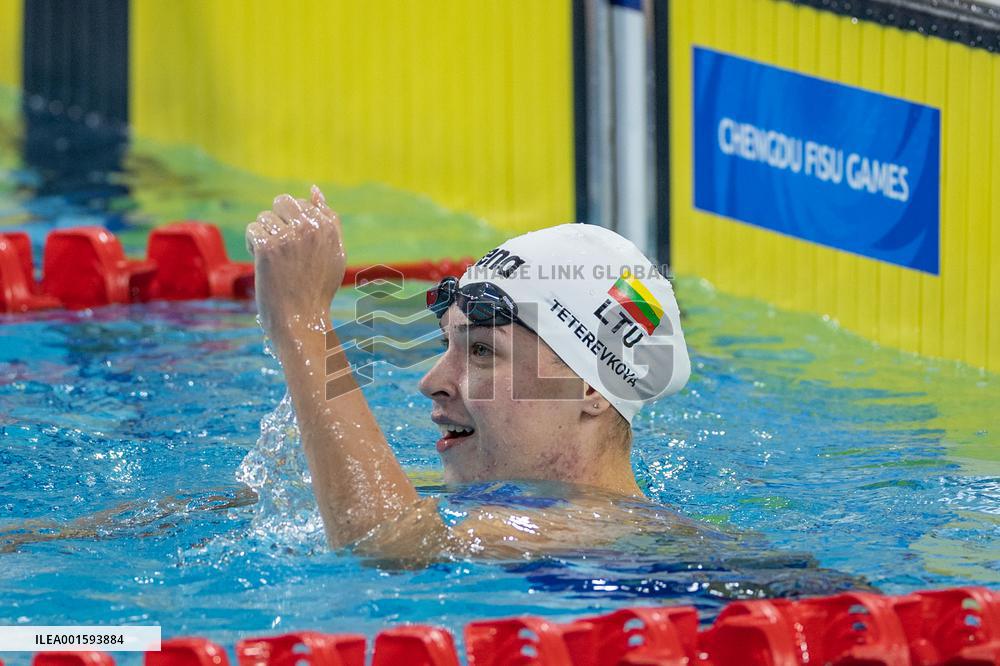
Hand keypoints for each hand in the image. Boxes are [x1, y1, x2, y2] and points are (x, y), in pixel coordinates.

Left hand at [246, 185, 345, 341]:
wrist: (302, 320)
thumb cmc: (317, 289)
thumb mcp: (334, 252)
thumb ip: (328, 219)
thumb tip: (314, 189)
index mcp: (329, 226)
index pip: (303, 202)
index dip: (293, 224)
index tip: (298, 249)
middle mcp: (311, 227)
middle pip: (282, 202)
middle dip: (277, 222)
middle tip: (283, 251)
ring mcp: (289, 236)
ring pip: (264, 217)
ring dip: (264, 236)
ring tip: (275, 261)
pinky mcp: (268, 247)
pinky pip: (252, 230)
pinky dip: (253, 246)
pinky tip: (263, 264)